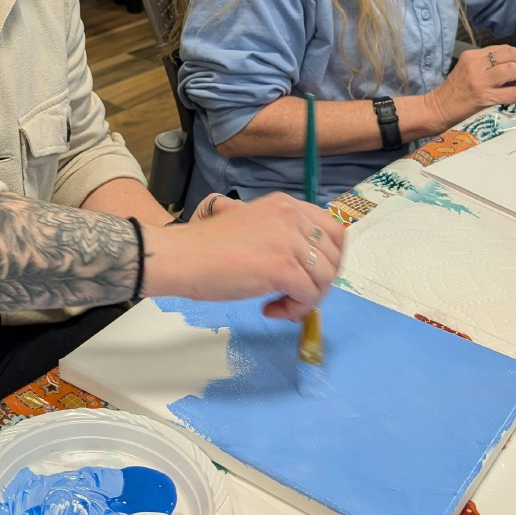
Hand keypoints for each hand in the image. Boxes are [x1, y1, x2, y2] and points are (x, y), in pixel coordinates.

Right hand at [142, 192, 343, 319]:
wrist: (181, 256)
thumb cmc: (207, 248)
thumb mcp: (253, 227)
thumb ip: (282, 236)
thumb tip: (308, 265)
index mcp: (286, 204)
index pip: (334, 230)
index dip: (330, 259)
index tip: (311, 277)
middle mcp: (292, 216)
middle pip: (334, 257)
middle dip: (320, 283)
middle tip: (296, 295)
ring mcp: (289, 240)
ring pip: (324, 279)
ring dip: (306, 300)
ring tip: (278, 304)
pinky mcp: (283, 267)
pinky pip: (308, 296)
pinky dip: (294, 309)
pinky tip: (269, 309)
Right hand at [424, 45, 515, 127]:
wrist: (436, 110)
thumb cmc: (452, 94)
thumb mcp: (467, 71)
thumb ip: (487, 67)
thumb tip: (515, 71)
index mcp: (471, 56)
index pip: (504, 49)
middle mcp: (475, 64)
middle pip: (511, 55)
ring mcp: (479, 80)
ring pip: (513, 70)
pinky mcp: (483, 97)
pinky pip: (512, 92)